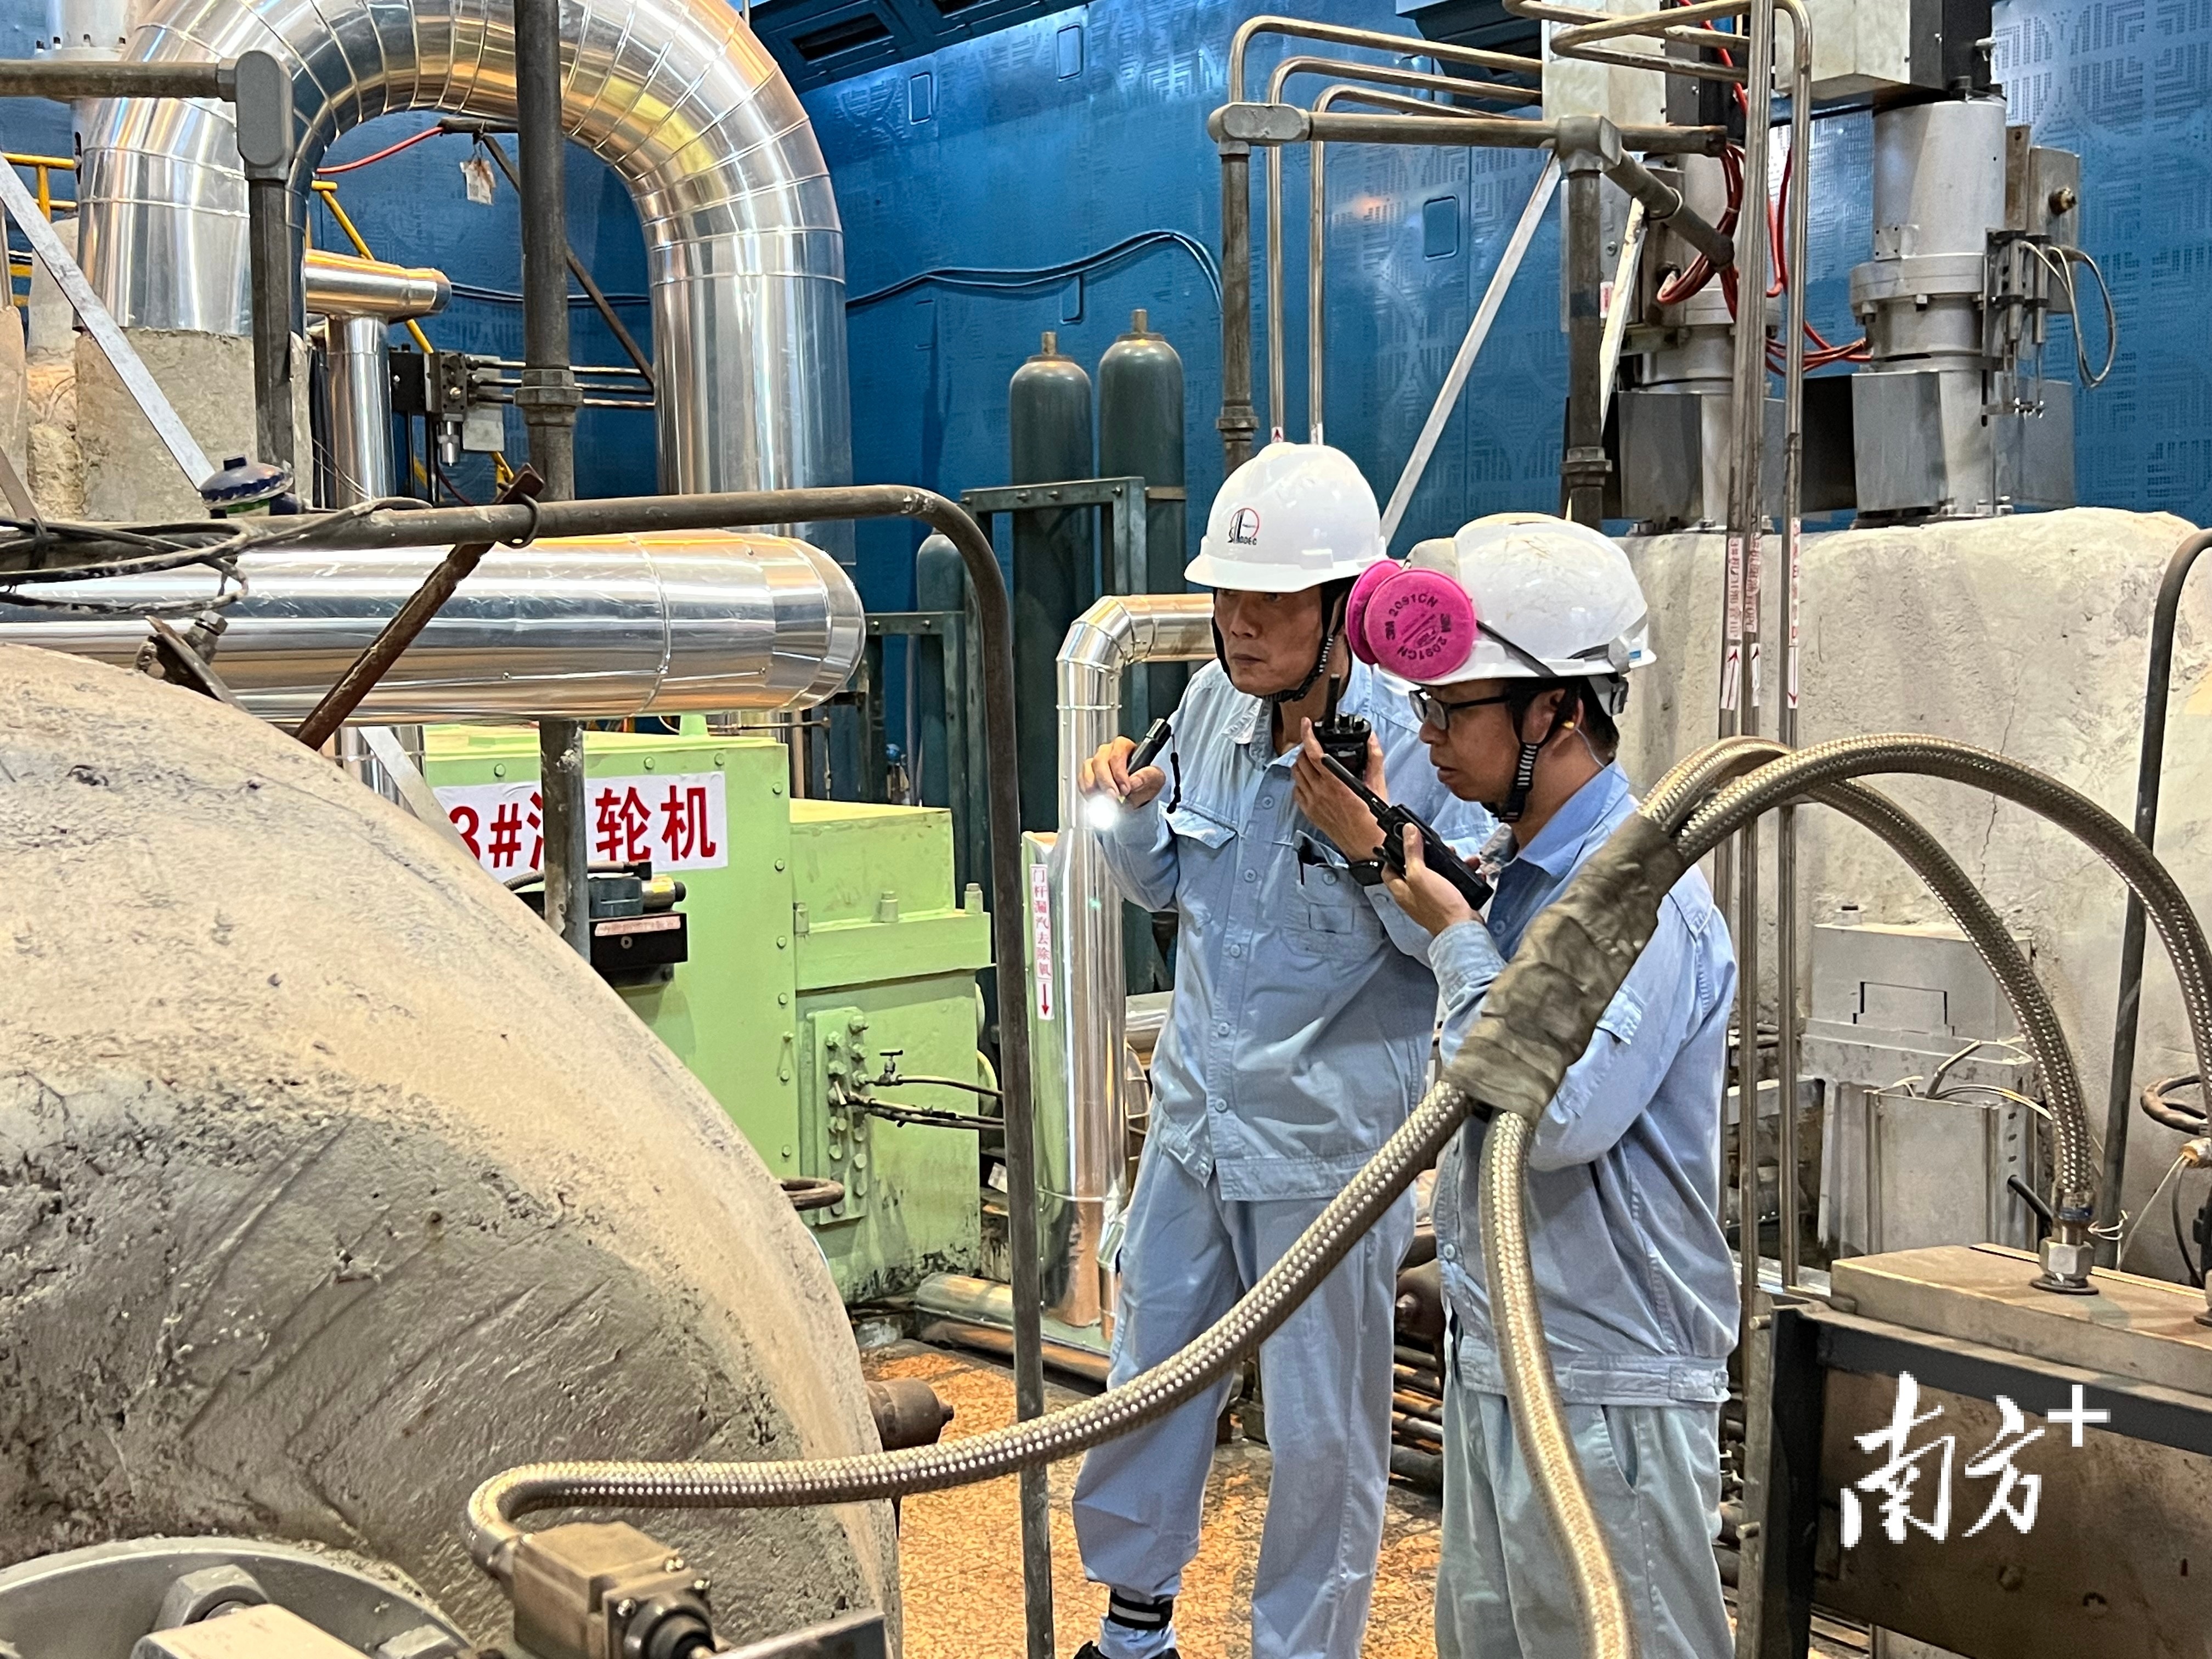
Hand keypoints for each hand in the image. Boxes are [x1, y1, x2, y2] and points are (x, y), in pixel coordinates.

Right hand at [1079, 735, 1166, 808]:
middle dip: (1106, 781)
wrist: (1140, 793)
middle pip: (1100, 761)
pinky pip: (1082, 779)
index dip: (1119, 772)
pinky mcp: (1088, 775)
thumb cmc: (1147, 780)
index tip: (1125, 789)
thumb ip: (1147, 776)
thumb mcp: (1155, 777)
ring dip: (1094, 786)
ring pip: (1088, 768)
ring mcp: (1096, 762)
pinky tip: (1095, 798)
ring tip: (1103, 800)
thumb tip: (1134, 780)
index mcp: (1124, 747)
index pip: (1117, 754)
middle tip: (1112, 796)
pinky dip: (1086, 790)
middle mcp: (1108, 752)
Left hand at [1292, 721, 1384, 858]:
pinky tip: (1310, 779)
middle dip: (1305, 747)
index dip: (1308, 735)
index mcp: (1336, 783)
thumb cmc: (1372, 818)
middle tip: (1313, 743)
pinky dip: (1300, 781)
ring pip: (1295, 774)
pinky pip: (1296, 791)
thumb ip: (1374, 758)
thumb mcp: (1377, 785)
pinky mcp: (1309, 812)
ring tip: (1311, 759)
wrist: (1365, 845)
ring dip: (1301, 762)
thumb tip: (1372, 739)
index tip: (1307, 724)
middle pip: (1301, 761)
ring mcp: (1312, 802)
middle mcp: (1320, 792)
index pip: (1314, 753)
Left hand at [1381, 824, 1477, 936]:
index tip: (1402, 843)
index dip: (1393, 855)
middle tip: (1438, 847)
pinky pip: (1455, 884)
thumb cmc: (1439, 905)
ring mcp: (1432, 900)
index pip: (1388, 870)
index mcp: (1401, 891)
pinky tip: (1472, 869)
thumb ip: (1412, 852)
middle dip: (1429, 855)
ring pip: (1439, 874)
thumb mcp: (1420, 874)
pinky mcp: (1449, 902)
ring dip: (1451, 863)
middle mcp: (1414, 896)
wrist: (1463, 928)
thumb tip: (1407, 831)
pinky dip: (1463, 875)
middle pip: (1416, 869)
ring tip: (1460, 857)